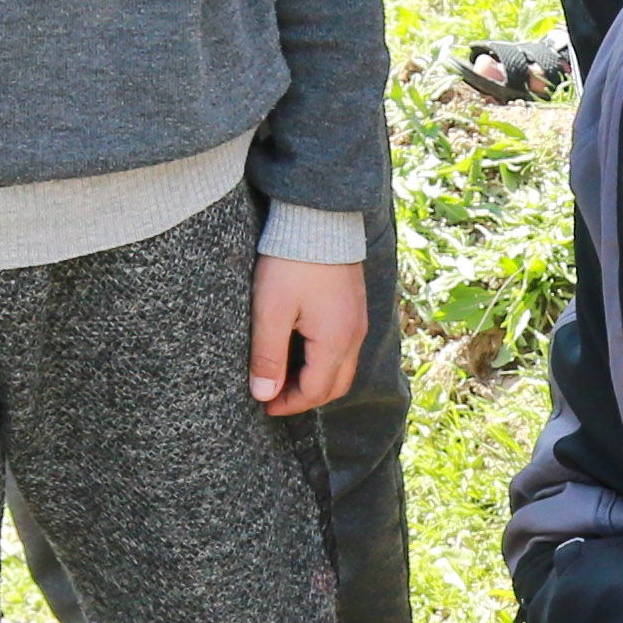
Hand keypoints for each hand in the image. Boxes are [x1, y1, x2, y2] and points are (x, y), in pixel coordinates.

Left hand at [250, 249, 366, 415]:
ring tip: (285, 374)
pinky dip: (326, 359)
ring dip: (316, 379)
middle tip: (275, 396)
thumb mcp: (271, 311)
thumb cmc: (291, 262)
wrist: (319, 217)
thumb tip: (264, 395)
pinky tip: (302, 348)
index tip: (263, 405)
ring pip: (343, 367)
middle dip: (306, 397)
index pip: (315, 391)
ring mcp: (359, 320)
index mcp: (335, 342)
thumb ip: (268, 356)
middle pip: (336, 386)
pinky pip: (346, 346)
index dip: (289, 404)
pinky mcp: (355, 306)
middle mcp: (354, 336)